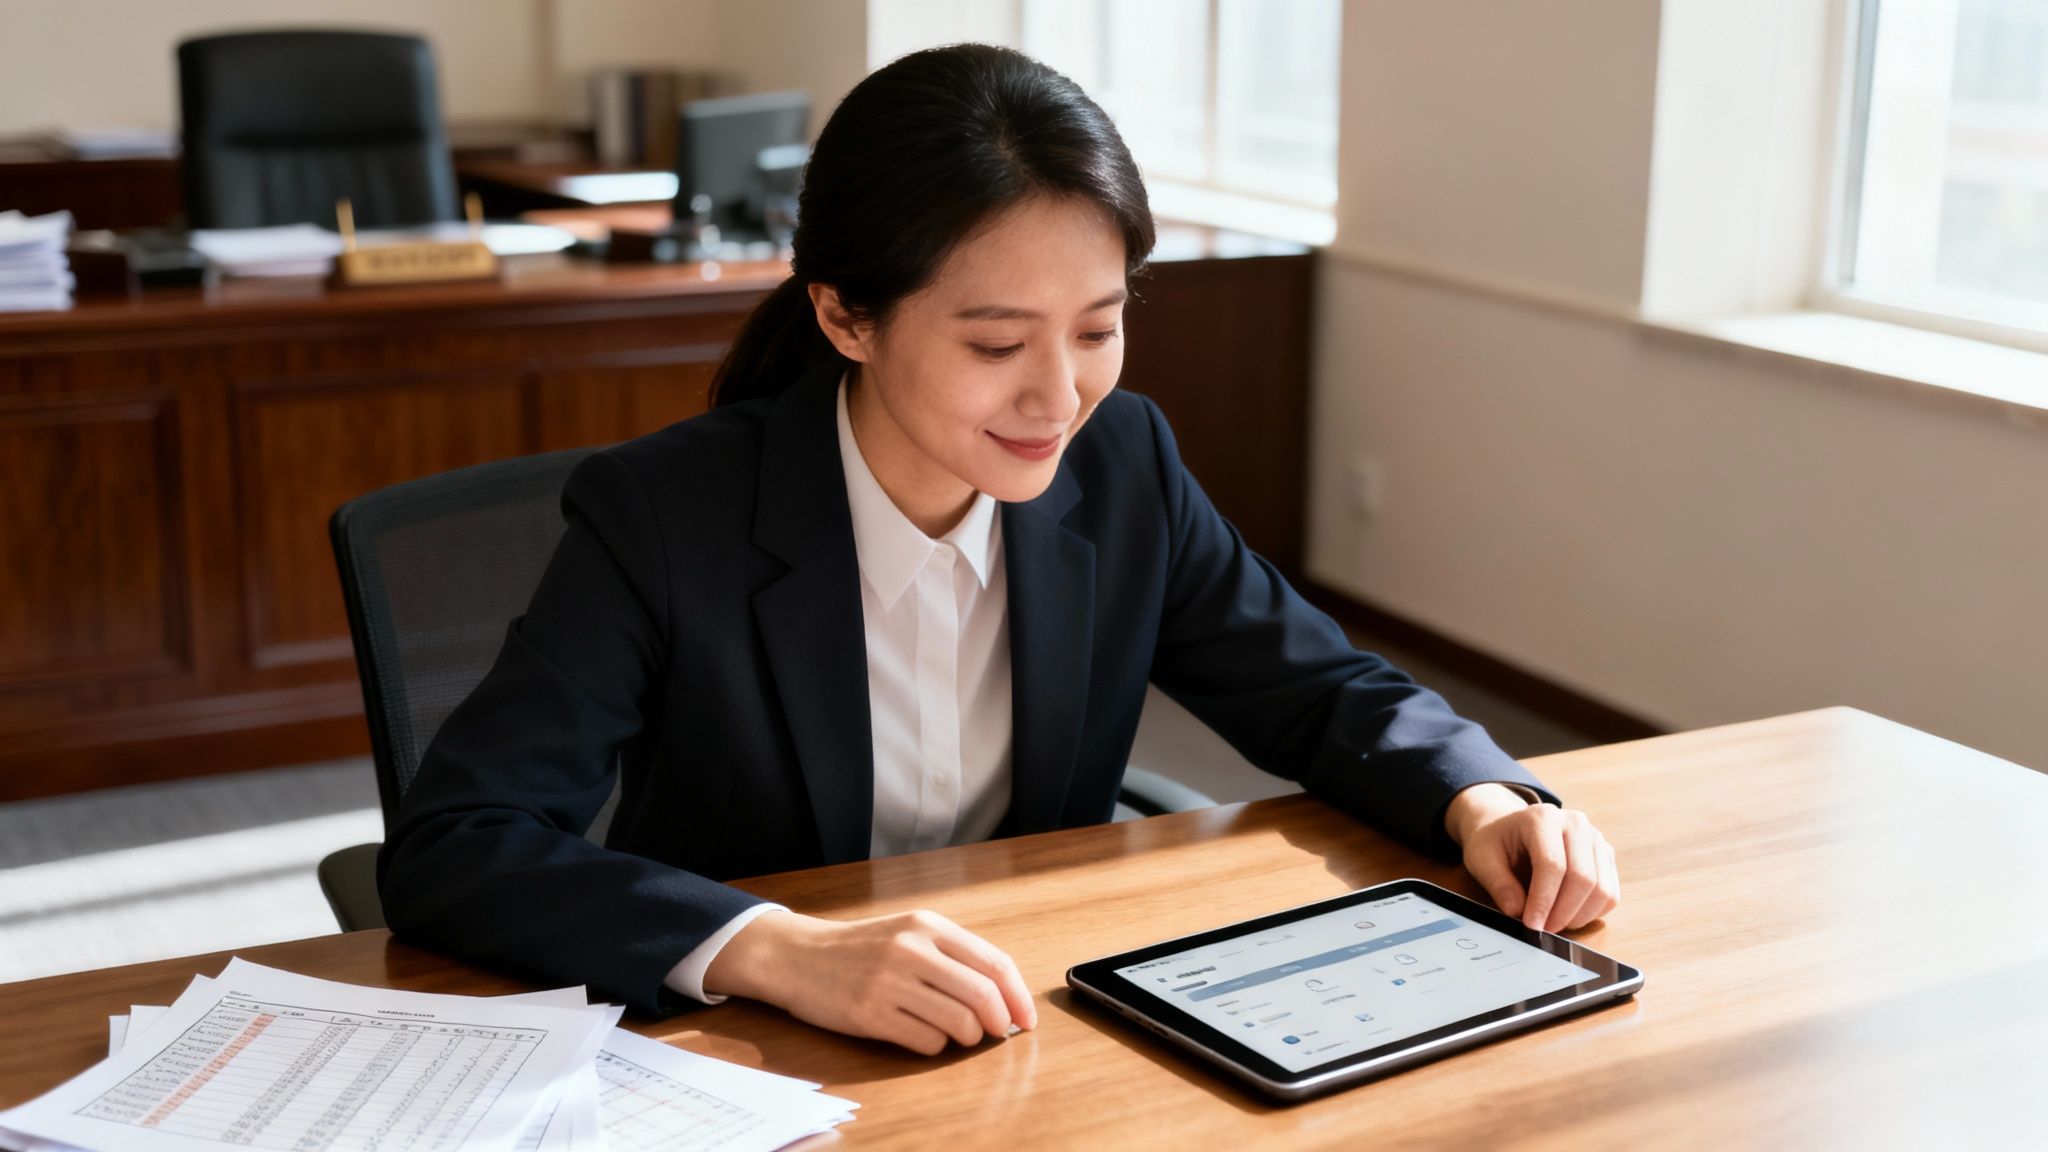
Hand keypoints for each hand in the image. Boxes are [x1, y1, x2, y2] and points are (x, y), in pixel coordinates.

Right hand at [702, 908, 1037, 1055]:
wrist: (798, 956)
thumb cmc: (861, 948)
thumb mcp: (908, 932)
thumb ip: (952, 954)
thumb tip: (1002, 995)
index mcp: (928, 926)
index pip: (995, 963)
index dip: (1018, 997)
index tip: (1025, 1019)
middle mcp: (911, 949)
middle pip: (983, 996)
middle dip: (998, 1022)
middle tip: (995, 1032)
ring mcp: (890, 982)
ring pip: (959, 1023)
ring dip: (967, 1037)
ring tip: (956, 1034)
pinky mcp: (870, 1014)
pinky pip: (926, 1042)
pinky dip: (935, 1046)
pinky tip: (922, 1035)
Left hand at [1444, 783, 1619, 932]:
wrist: (1511, 829)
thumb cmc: (1496, 843)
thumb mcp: (1482, 859)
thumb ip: (1498, 883)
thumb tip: (1516, 911)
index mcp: (1542, 818)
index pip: (1552, 865)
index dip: (1543, 900)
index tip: (1532, 925)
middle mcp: (1575, 823)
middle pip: (1583, 878)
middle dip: (1563, 912)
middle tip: (1543, 930)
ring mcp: (1595, 839)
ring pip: (1602, 889)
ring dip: (1579, 916)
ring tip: (1553, 923)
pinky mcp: (1605, 856)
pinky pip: (1610, 894)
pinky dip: (1592, 913)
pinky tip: (1568, 915)